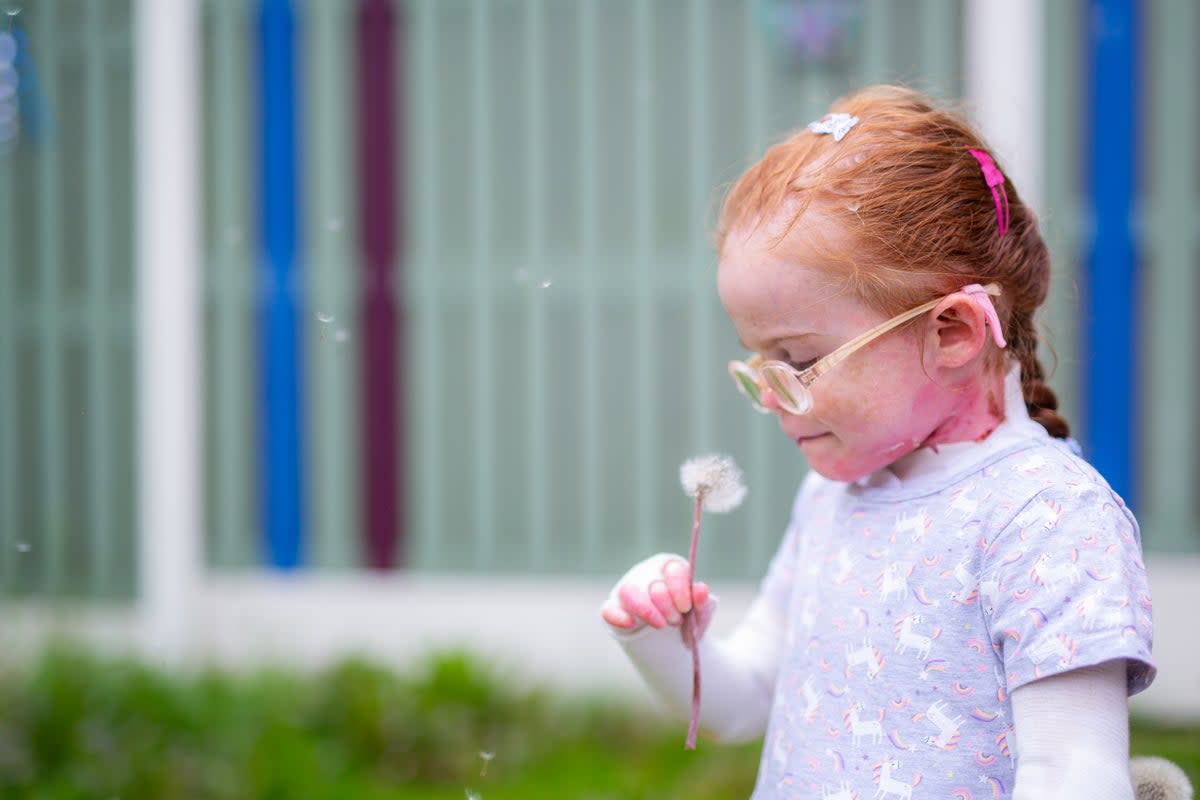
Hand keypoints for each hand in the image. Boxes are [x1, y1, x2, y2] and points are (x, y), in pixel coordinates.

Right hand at [600, 553, 714, 637]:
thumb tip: (701, 589)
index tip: (686, 608)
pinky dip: (618, 617)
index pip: (673, 569)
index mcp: (670, 569)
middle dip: (667, 606)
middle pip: (653, 584)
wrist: (670, 636)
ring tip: (660, 625)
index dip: (679, 588)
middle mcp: (647, 575)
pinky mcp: (614, 609)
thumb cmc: (684, 617)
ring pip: (628, 591)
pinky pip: (608, 610)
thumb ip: (701, 603)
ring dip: (645, 610)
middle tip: (676, 621)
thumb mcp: (698, 613)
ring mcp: (629, 591)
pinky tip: (631, 624)